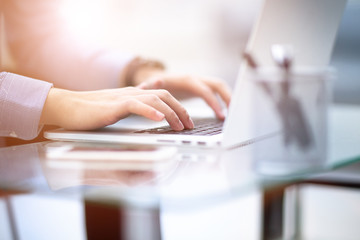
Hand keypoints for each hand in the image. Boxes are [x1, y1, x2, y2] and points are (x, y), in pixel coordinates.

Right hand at [40, 87, 193, 130]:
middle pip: (164, 96)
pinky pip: (136, 105)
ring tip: (180, 126)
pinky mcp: (114, 106)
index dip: (178, 107)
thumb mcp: (118, 107)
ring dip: (171, 113)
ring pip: (154, 100)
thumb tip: (151, 101)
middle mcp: (132, 93)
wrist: (68, 107)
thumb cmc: (91, 110)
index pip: (163, 95)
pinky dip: (150, 111)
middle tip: (190, 125)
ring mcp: (124, 98)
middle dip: (181, 110)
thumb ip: (135, 104)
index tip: (187, 120)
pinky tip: (160, 119)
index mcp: (134, 94)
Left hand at [137, 73, 230, 119]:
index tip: (220, 114)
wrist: (157, 79)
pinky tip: (225, 112)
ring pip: (220, 87)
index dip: (213, 102)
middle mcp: (196, 79)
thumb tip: (149, 84)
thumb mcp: (152, 85)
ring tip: (233, 113)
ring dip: (228, 98)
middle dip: (228, 98)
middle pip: (218, 85)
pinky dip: (223, 100)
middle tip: (234, 113)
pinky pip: (217, 92)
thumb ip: (150, 86)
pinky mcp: (202, 87)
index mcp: (187, 80)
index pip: (205, 90)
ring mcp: (200, 82)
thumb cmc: (155, 84)